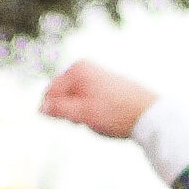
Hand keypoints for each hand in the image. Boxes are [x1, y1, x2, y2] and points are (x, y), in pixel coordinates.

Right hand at [40, 61, 158, 140]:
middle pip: (61, 96)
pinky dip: (90, 111)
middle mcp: (84, 67)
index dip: (57, 112)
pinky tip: (105, 117)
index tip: (75, 120)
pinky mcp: (103, 84)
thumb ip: (58, 110)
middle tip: (88, 120)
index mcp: (77, 69)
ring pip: (73, 101)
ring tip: (99, 118)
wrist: (149, 114)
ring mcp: (95, 75)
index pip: (49, 95)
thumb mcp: (82, 114)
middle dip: (69, 112)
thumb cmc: (116, 113)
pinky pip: (86, 101)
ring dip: (80, 114)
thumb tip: (39, 108)